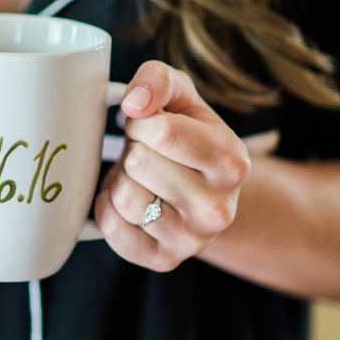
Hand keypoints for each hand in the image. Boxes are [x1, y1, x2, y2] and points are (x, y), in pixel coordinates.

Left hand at [94, 62, 250, 271]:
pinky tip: (128, 200)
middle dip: (133, 150)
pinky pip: (111, 227)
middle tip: (146, 154)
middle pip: (139, 163)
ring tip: (140, 177)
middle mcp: (219, 209)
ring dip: (120, 179)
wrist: (201, 191)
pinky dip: (108, 208)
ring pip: (124, 197)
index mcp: (231, 161)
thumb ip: (158, 79)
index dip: (140, 121)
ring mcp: (193, 240)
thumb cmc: (186, 135)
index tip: (145, 124)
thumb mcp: (180, 96)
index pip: (161, 131)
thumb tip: (134, 102)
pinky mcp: (163, 260)